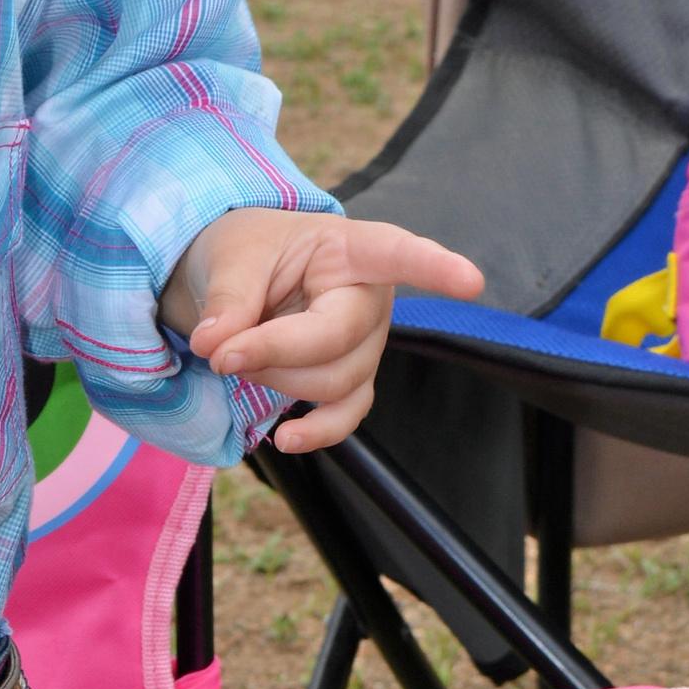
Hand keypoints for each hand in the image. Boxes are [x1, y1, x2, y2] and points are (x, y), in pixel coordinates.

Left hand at [166, 209, 483, 451]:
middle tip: (219, 347)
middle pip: (338, 342)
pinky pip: (347, 415)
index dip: (434, 267)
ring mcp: (368, 344)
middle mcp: (372, 299)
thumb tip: (218, 345)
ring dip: (273, 379)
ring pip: (333, 383)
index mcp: (353, 249)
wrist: (244, 275)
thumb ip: (228, 299)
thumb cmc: (252, 252)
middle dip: (272, 352)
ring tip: (239, 354)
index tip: (470, 280)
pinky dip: (315, 432)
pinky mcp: (353, 380)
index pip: (398, 255)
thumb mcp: (232, 256)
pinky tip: (285, 439)